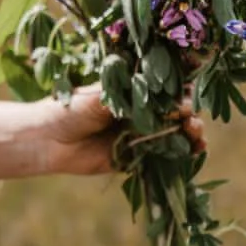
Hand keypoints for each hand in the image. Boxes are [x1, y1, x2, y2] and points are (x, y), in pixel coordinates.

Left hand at [39, 83, 206, 177]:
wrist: (48, 140)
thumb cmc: (70, 108)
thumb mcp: (98, 97)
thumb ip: (127, 98)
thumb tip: (160, 99)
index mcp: (132, 91)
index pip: (164, 87)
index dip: (180, 90)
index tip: (187, 92)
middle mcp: (140, 111)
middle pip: (175, 110)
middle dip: (188, 112)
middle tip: (188, 116)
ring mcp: (141, 134)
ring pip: (176, 132)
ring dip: (191, 132)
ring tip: (195, 131)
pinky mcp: (138, 157)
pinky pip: (166, 155)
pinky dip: (184, 152)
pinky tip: (197, 149)